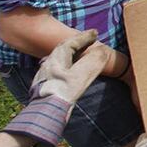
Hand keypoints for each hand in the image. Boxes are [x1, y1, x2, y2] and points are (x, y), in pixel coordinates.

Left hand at [2, 30, 109, 146]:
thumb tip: (103, 51)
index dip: (84, 37)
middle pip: (64, 49)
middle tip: (88, 40)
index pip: (72, 42)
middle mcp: (49, 63)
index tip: (95, 33)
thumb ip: (93, 61)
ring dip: (71, 54)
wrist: (43, 113)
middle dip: (77, 43)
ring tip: (81, 54)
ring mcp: (45, 74)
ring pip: (60, 59)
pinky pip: (58, 69)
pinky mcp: (44, 85)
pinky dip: (67, 65)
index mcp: (57, 58)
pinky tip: (69, 73)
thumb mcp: (81, 75)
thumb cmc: (62, 93)